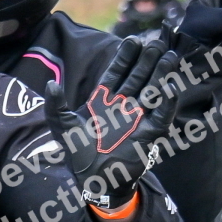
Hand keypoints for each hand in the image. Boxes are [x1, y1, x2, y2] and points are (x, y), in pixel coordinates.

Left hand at [47, 35, 180, 209]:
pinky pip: (161, 114)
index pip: (117, 73)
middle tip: (156, 42)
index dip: (125, 57)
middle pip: (138, 77)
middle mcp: (123, 106)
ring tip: (169, 55)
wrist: (94, 181)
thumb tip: (51, 84)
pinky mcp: (149, 133)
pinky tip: (170, 87)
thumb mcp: (62, 128)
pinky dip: (166, 102)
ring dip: (161, 73)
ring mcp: (137, 118)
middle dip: (147, 60)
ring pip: (152, 90)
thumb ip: (55, 106)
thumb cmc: (79, 155)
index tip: (133, 40)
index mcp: (104, 101)